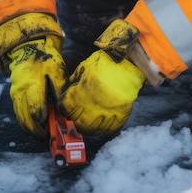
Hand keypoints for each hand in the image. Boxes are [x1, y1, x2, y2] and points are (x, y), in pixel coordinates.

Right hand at [8, 36, 66, 137]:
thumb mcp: (57, 71)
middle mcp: (20, 91)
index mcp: (32, 84)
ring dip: (30, 128)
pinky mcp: (13, 95)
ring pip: (20, 118)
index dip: (44, 122)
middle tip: (48, 135)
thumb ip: (60, 90)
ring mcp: (15, 94)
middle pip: (26, 119)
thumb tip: (63, 109)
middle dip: (37, 130)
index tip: (54, 127)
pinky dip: (26, 121)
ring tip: (43, 132)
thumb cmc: (46, 59)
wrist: (28, 48)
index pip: (36, 110)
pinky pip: (18, 113)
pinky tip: (36, 123)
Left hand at [59, 20, 145, 135]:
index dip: (64, 107)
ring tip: (88, 122)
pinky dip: (103, 130)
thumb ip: (75, 79)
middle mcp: (91, 107)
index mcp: (80, 93)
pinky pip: (109, 130)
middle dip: (74, 120)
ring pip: (92, 130)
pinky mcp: (120, 116)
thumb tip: (70, 87)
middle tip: (75, 115)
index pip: (65, 109)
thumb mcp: (85, 66)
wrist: (127, 62)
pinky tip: (101, 125)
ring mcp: (106, 113)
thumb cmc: (105, 62)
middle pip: (77, 123)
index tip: (65, 106)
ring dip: (87, 127)